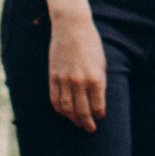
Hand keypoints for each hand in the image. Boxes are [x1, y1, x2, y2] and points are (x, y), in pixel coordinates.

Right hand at [48, 5, 105, 130]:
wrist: (71, 26)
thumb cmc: (90, 43)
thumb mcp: (101, 63)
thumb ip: (100, 83)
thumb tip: (97, 102)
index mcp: (95, 78)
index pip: (97, 107)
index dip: (99, 115)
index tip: (100, 117)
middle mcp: (79, 81)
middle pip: (81, 112)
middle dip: (86, 123)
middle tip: (89, 129)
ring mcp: (64, 79)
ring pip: (66, 108)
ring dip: (72, 119)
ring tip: (77, 123)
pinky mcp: (52, 76)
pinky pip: (54, 99)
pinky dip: (59, 109)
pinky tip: (64, 112)